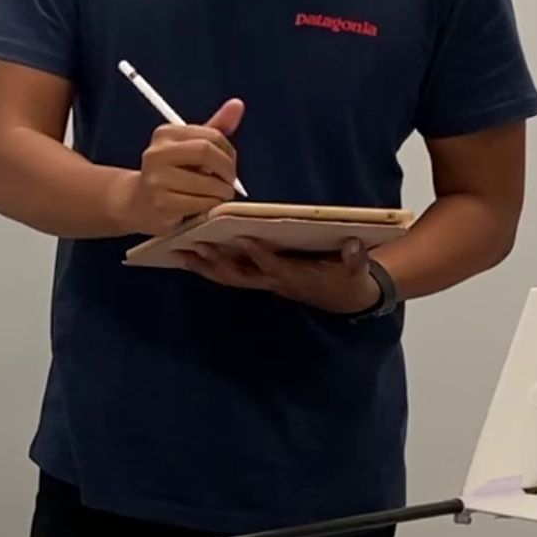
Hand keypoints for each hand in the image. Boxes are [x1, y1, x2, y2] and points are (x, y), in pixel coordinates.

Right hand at [117, 99, 243, 234]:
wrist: (138, 203)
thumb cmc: (171, 174)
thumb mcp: (191, 148)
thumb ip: (215, 128)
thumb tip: (237, 104)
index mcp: (165, 134)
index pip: (211, 135)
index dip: (229, 152)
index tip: (230, 165)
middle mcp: (156, 153)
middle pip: (206, 152)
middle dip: (227, 170)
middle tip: (229, 182)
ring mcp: (156, 179)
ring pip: (207, 183)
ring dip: (222, 193)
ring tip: (218, 196)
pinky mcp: (161, 204)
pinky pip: (200, 204)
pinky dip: (211, 206)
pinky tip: (205, 207)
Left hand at [179, 237, 383, 315]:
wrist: (346, 298)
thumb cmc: (349, 280)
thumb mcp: (356, 271)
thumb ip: (355, 259)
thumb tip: (354, 244)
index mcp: (296, 277)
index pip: (273, 267)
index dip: (259, 255)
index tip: (242, 238)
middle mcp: (274, 282)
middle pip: (240, 276)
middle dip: (217, 262)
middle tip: (194, 246)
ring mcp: (265, 282)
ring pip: (230, 277)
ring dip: (205, 267)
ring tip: (180, 252)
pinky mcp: (260, 278)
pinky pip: (231, 274)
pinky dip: (210, 267)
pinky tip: (190, 256)